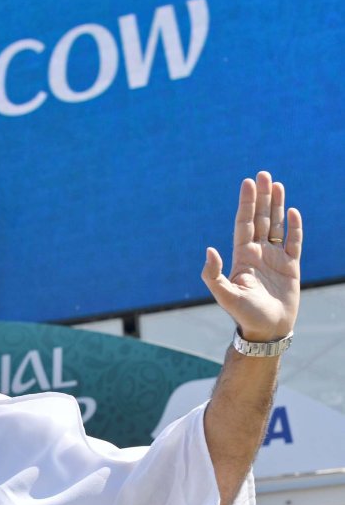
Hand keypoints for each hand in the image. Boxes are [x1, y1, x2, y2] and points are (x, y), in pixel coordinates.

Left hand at [201, 171, 301, 341]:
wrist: (267, 330)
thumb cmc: (244, 314)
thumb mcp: (225, 295)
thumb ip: (213, 274)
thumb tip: (210, 250)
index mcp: (242, 256)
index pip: (244, 223)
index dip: (246, 203)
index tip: (248, 183)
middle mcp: (257, 253)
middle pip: (259, 218)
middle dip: (262, 197)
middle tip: (263, 174)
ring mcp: (275, 258)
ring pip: (276, 225)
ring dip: (277, 206)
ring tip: (278, 185)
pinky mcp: (291, 266)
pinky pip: (293, 242)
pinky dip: (294, 227)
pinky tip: (293, 211)